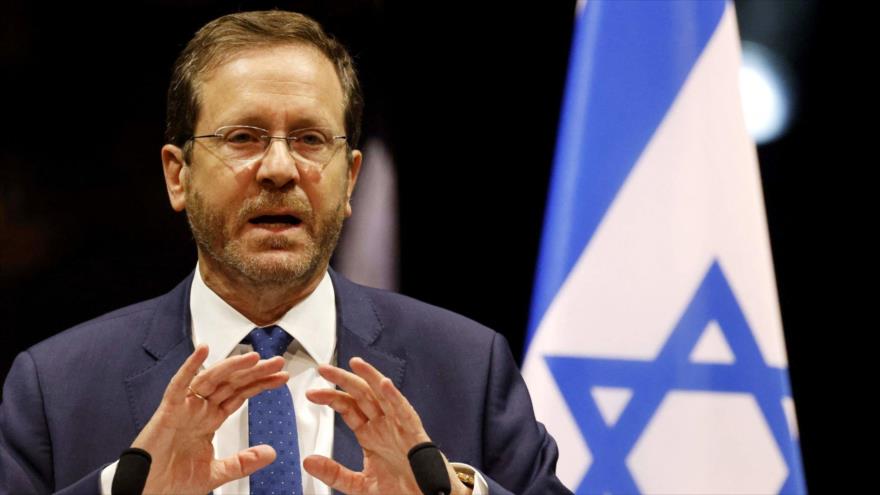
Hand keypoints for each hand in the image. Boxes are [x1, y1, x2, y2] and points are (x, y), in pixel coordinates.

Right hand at [130, 344, 288, 494]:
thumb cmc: (171, 483)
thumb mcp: (216, 472)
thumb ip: (242, 462)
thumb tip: (270, 453)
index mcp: (209, 420)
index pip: (240, 395)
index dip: (260, 384)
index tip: (281, 377)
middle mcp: (198, 410)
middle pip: (231, 384)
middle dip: (255, 372)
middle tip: (277, 362)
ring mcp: (183, 409)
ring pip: (211, 379)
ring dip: (232, 366)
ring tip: (254, 357)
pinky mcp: (167, 412)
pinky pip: (179, 385)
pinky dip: (190, 367)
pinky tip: (203, 351)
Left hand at [303, 357, 470, 494]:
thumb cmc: (401, 491)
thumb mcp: (359, 485)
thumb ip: (335, 473)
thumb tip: (308, 461)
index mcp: (370, 434)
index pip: (348, 408)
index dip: (331, 398)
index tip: (311, 394)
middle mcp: (384, 426)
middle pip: (362, 395)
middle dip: (343, 380)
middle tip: (323, 369)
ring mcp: (399, 427)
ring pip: (383, 396)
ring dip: (370, 378)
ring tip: (355, 364)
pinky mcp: (414, 434)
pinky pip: (404, 412)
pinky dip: (394, 397)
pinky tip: (384, 385)